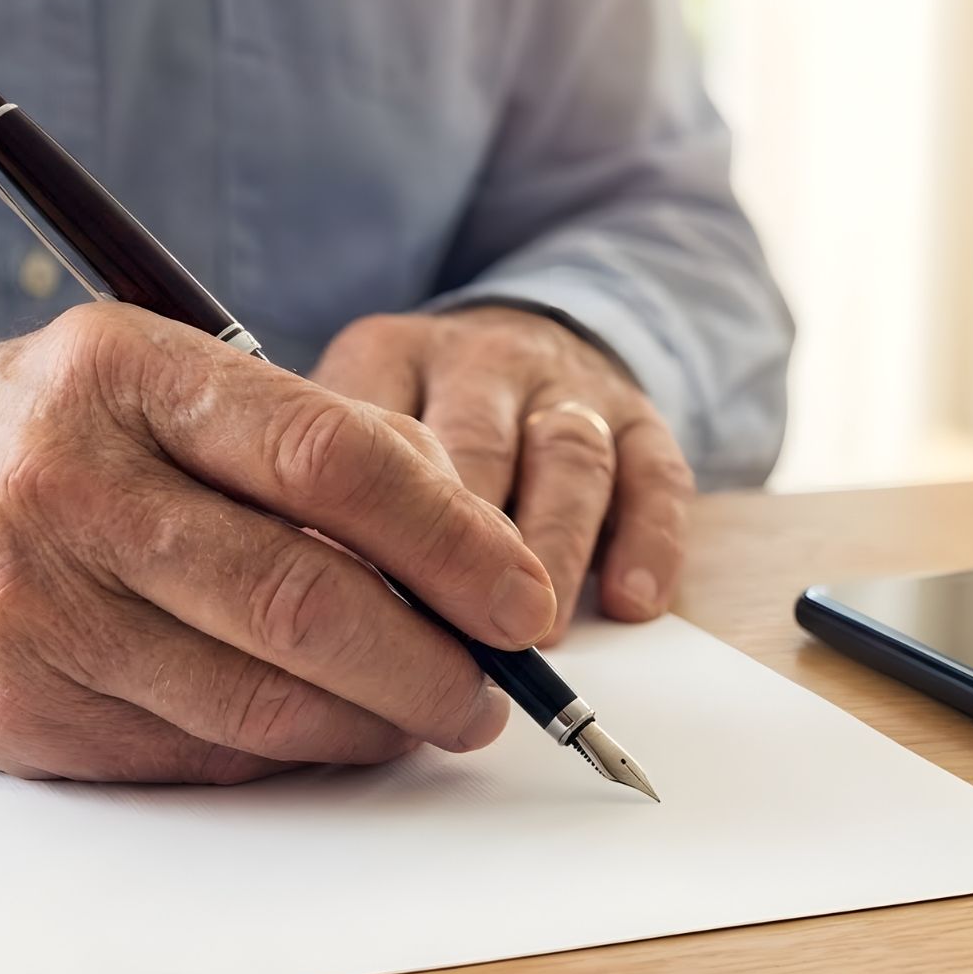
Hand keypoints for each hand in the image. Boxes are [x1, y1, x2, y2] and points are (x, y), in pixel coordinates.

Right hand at [0, 304, 556, 782]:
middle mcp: (69, 487)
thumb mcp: (154, 379)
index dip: (451, 540)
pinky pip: (194, 753)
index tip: (526, 597)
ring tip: (431, 714)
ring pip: (256, 698)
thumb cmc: (36, 436)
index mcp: (124, 372)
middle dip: (432, 660)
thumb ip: (304, 433)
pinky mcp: (16, 711)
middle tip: (497, 687)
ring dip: (373, 722)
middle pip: (303, 595)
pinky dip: (286, 753)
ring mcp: (32, 608)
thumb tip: (465, 531)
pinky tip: (329, 733)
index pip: (330, 459)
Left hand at [310, 306, 695, 644]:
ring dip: (555, 546)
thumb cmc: (417, 419)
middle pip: (478, 445)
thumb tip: (316, 609)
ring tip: (542, 630)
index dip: (370, 525)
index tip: (359, 605)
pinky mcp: (641, 417)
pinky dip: (648, 541)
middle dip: (470, 546)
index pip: (375, 430)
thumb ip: (328, 499)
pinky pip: (656, 475)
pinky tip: (629, 601)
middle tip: (460, 636)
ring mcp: (568, 387)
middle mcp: (482, 362)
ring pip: (569, 457)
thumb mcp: (349, 423)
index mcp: (391, 356)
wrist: (525, 337)